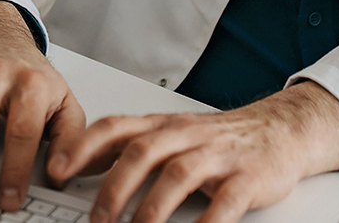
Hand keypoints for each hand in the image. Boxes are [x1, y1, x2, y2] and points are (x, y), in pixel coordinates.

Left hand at [46, 82, 338, 222]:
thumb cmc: (219, 138)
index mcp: (162, 125)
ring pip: (176, 176)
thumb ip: (129, 145)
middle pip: (141, 152)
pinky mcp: (247, 178)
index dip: (82, 147)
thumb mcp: (170, 133)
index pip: (114, 127)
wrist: (282, 129)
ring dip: (151, 209)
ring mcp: (216, 156)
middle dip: (114, 187)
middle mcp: (185, 136)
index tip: (56, 170)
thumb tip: (77, 161)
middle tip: (97, 219)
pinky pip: (224, 203)